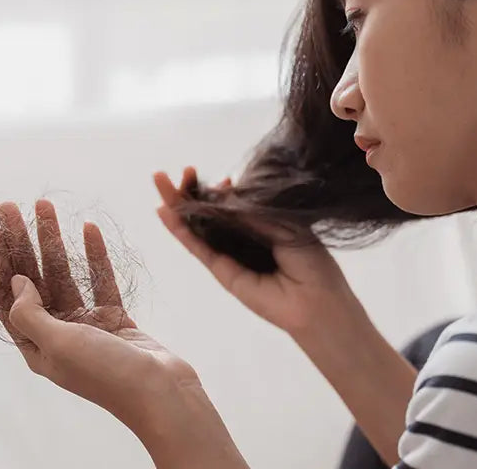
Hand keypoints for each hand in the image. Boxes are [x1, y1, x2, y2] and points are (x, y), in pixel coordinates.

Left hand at [0, 200, 198, 432]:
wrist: (161, 392)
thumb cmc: (106, 373)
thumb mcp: (58, 344)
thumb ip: (31, 313)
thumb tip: (16, 282)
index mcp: (35, 346)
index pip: (4, 295)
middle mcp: (56, 335)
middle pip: (30, 279)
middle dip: (20, 241)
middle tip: (11, 205)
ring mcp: (86, 326)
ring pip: (64, 274)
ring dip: (54, 240)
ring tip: (45, 206)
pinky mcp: (115, 319)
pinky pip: (99, 280)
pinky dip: (93, 255)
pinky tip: (88, 229)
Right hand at [153, 167, 361, 337]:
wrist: (317, 301)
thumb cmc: (311, 262)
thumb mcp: (285, 225)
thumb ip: (253, 211)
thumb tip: (224, 191)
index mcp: (262, 224)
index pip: (233, 203)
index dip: (220, 189)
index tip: (220, 178)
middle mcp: (242, 238)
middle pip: (209, 211)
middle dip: (189, 191)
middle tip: (171, 174)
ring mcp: (230, 255)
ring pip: (198, 226)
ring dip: (178, 204)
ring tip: (159, 182)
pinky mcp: (222, 272)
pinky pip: (198, 247)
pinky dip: (181, 230)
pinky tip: (165, 213)